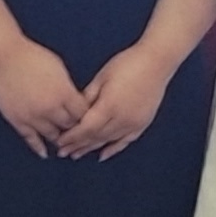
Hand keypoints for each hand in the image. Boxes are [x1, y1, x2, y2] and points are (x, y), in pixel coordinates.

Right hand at [0, 41, 85, 152]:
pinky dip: (38, 147)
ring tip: (63, 142)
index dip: (88, 118)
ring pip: (52, 135)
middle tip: (78, 134)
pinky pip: (30, 138)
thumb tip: (75, 102)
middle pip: (69, 126)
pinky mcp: (18, 120)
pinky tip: (44, 153)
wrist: (5, 56)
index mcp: (64, 93)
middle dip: (75, 129)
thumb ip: (67, 89)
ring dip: (59, 139)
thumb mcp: (59, 69)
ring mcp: (33, 116)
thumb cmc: (32, 57)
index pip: (83, 114)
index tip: (89, 121)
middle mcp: (50, 108)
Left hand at [55, 46, 179, 160]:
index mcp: (109, 106)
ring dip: (91, 148)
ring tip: (76, 155)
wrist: (156, 61)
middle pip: (95, 137)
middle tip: (63, 152)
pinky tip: (103, 155)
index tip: (59, 141)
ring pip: (108, 141)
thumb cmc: (127, 64)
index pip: (85, 128)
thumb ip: (87, 97)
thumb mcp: (101, 77)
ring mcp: (133, 123)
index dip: (71, 137)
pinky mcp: (142, 123)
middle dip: (77, 145)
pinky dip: (113, 149)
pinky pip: (125, 141)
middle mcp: (121, 118)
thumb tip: (74, 113)